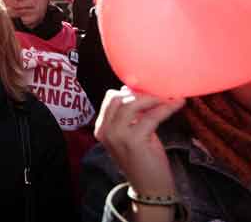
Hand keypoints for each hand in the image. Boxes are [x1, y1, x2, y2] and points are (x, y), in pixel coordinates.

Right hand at [95, 88, 184, 206]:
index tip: (148, 91)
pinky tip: (178, 104)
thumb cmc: (142, 160)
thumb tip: (134, 90)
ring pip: (133, 103)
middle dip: (141, 93)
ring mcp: (117, 135)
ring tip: (170, 98)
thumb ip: (129, 116)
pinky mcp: (134, 140)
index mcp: (101, 128)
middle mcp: (105, 130)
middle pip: (120, 97)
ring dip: (155, 98)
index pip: (110, 98)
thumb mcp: (130, 135)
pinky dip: (167, 108)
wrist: (149, 188)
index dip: (129, 91)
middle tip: (160, 94)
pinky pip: (152, 116)